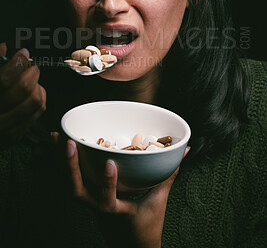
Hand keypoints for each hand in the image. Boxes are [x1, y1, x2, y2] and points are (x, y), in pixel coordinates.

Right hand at [0, 43, 45, 144]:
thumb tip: (3, 48)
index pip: (4, 79)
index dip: (17, 62)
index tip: (21, 55)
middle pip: (22, 89)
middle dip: (31, 72)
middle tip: (29, 67)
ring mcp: (3, 128)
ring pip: (34, 102)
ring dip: (37, 86)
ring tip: (31, 81)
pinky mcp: (13, 135)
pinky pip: (36, 114)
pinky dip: (39, 100)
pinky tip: (32, 94)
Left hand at [65, 138, 189, 247]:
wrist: (131, 247)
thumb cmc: (146, 226)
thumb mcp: (159, 201)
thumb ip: (169, 175)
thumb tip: (184, 150)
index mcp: (116, 212)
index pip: (107, 201)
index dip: (107, 184)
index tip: (110, 163)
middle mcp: (98, 208)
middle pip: (76, 191)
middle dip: (70, 167)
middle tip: (68, 142)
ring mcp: (89, 204)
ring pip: (68, 184)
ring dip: (59, 161)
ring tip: (54, 137)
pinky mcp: (86, 198)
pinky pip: (70, 180)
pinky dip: (62, 164)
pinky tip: (57, 147)